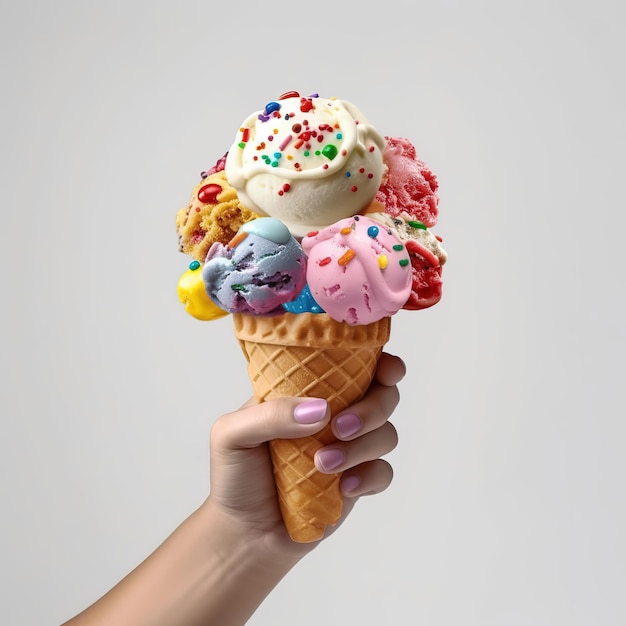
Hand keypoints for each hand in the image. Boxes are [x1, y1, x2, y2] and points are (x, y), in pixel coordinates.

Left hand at [204, 352, 404, 556]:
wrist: (244, 534)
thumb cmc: (235, 476)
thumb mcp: (232, 435)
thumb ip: (270, 415)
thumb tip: (321, 409)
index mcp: (309, 391)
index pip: (354, 363)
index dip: (379, 361)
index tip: (386, 369)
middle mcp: (335, 414)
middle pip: (383, 394)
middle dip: (372, 408)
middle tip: (339, 427)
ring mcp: (349, 448)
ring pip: (387, 433)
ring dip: (363, 445)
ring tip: (322, 466)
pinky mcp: (357, 482)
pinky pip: (383, 472)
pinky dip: (368, 476)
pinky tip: (342, 487)